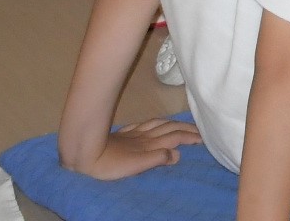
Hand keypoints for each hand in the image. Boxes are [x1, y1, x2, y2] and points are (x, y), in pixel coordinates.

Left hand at [77, 116, 198, 178]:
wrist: (85, 155)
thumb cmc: (111, 165)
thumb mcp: (137, 166)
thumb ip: (158, 158)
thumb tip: (177, 154)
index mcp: (150, 144)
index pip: (175, 137)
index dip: (190, 136)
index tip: (203, 138)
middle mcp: (145, 136)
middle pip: (169, 128)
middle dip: (185, 128)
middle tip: (198, 130)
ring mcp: (133, 134)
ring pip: (157, 124)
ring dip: (172, 123)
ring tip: (180, 124)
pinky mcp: (122, 134)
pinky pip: (142, 125)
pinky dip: (153, 124)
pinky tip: (151, 125)